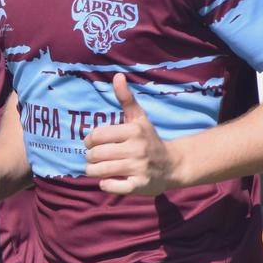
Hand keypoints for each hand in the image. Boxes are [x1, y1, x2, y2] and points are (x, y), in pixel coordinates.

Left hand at [84, 73, 181, 195]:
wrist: (173, 165)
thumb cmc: (149, 140)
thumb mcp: (139, 119)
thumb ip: (126, 99)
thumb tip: (117, 76)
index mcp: (133, 131)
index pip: (96, 136)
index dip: (89, 141)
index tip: (93, 144)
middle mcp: (136, 149)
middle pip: (95, 154)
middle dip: (90, 157)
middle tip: (95, 158)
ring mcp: (139, 168)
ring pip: (99, 171)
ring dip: (94, 171)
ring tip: (98, 169)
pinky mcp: (139, 186)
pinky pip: (111, 186)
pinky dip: (106, 184)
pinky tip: (109, 180)